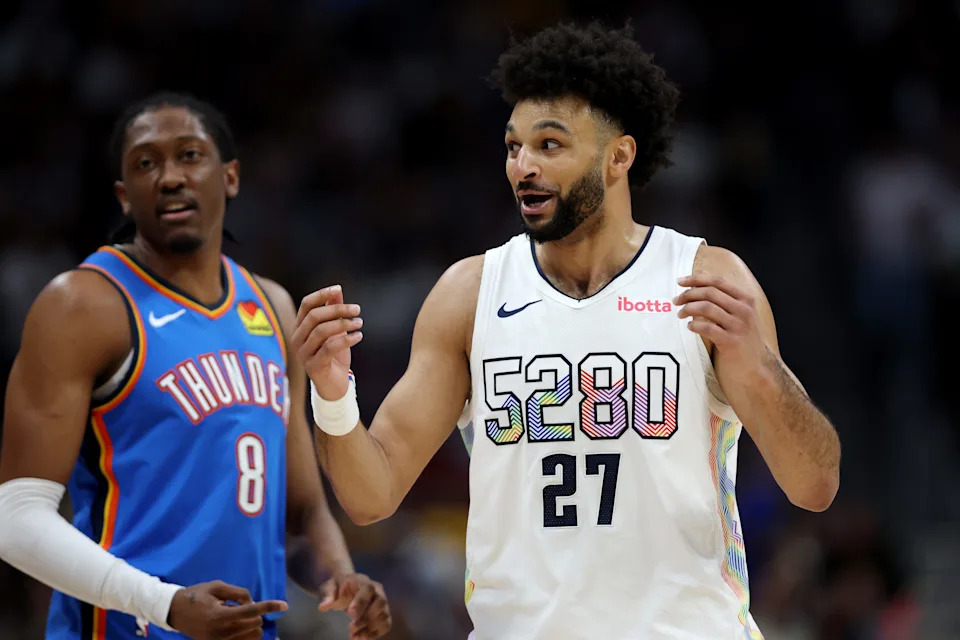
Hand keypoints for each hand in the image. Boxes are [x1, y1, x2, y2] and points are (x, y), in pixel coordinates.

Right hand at [167, 580, 287, 639]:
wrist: (174, 612)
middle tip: (239, 605)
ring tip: (235, 616)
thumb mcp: (217, 586)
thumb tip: (254, 603)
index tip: (284, 605)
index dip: (269, 606)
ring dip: (251, 624)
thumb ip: (239, 593)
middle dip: (255, 613)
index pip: (251, 611)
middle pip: (256, 624)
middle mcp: (221, 632)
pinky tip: (236, 624)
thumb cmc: (196, 595)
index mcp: (219, 615)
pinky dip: (246, 633)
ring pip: (253, 635)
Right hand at [293, 285, 362, 400]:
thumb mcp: (336, 330)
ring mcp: (304, 354)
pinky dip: (346, 340)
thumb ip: (334, 311)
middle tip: (357, 310)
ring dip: (344, 324)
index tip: (338, 289)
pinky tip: (358, 336)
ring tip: (359, 324)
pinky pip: (329, 348)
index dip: (322, 295)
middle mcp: (298, 339)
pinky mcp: (314, 366)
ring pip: (321, 331)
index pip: (306, 305)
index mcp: (301, 327)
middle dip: (338, 310)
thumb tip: (337, 290)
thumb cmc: (334, 356)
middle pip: (314, 316)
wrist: (335, 386)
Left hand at [318, 573, 391, 638]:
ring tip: (354, 637)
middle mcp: (378, 592)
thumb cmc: (338, 588)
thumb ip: (327, 596)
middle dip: (366, 618)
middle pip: (380, 603)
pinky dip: (374, 634)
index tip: (350, 614)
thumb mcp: (329, 588)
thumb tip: (322, 607)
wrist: (347, 590)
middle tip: (350, 628)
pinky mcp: (383, 616)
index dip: (361, 602)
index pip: (368, 589)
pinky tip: (360, 638)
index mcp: (365, 582)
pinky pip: (385, 626)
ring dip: (370, 629)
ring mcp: (382, 604)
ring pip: (384, 616)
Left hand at [675, 273, 772, 379]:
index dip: (696, 279)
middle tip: (676, 301)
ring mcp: (738, 326)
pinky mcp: (731, 342)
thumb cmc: (741, 337)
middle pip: (710, 292)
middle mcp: (744, 310)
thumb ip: (723, 299)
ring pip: (706, 308)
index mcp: (746, 299)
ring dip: (688, 309)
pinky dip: (694, 325)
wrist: (756, 366)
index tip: (680, 282)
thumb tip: (697, 283)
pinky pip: (707, 328)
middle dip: (688, 294)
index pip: (718, 281)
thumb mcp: (739, 314)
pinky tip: (690, 327)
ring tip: (680, 314)